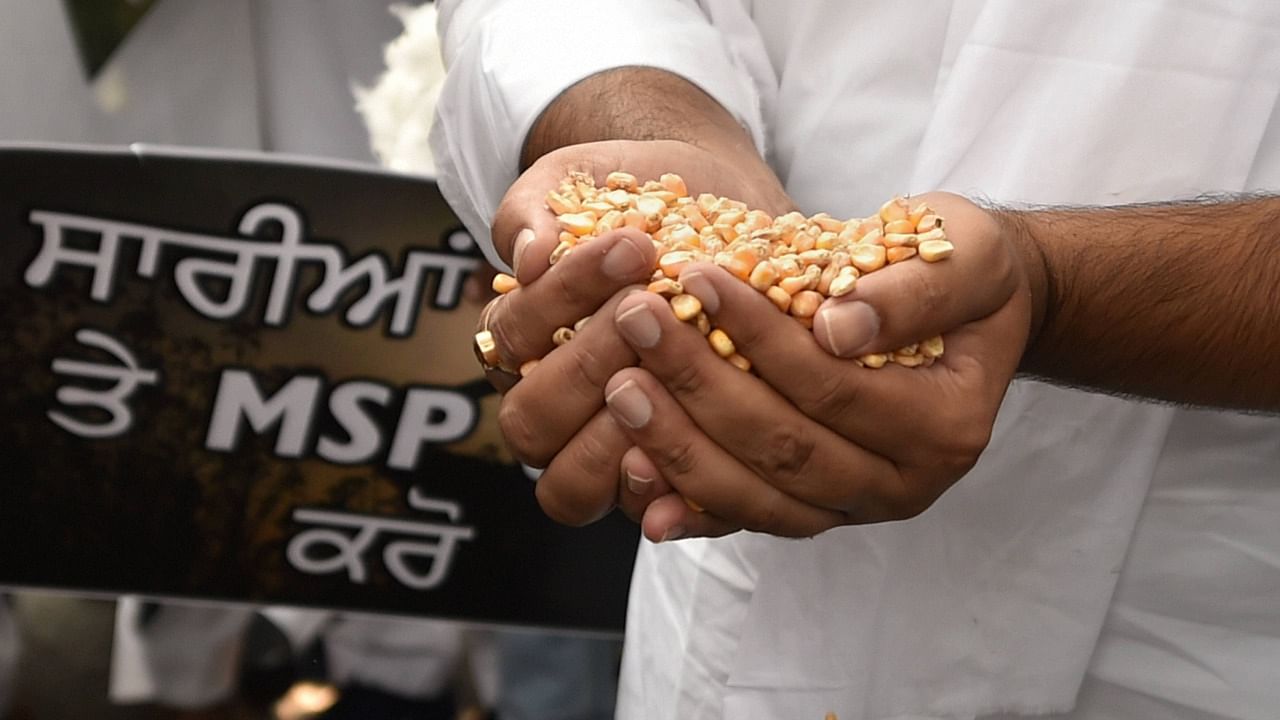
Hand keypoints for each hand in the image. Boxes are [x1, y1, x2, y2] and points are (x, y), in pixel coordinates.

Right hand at [479, 139, 792, 523]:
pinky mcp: (668, 472)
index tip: (630, 245)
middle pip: (532, 422)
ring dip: (623, 429)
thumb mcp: (575, 179)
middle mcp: (553, 406)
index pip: (513, 341)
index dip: (562, 299)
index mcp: (518, 344)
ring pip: (573, 484)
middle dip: (589, 363)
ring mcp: (607, 447)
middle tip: (650, 307)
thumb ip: (534, 211)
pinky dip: (673, 496)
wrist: (712, 199)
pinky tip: (713, 444)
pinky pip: (653, 512)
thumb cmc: (631, 190)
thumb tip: (526, 258)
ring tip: (680, 366)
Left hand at [603, 193, 1034, 540]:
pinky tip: (633, 477)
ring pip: (755, 496)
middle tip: (635, 320)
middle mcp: (903, 485)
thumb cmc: (969, 277)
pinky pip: (745, 518)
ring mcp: (855, 508)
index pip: (832, 388)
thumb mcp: (967, 260)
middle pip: (784, 449)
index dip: (759, 336)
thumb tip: (835, 328)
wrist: (976, 319)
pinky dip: (689, 503)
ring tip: (619, 385)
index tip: (697, 277)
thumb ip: (911, 295)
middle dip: (700, 385)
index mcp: (946, 429)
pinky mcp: (816, 511)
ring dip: (679, 445)